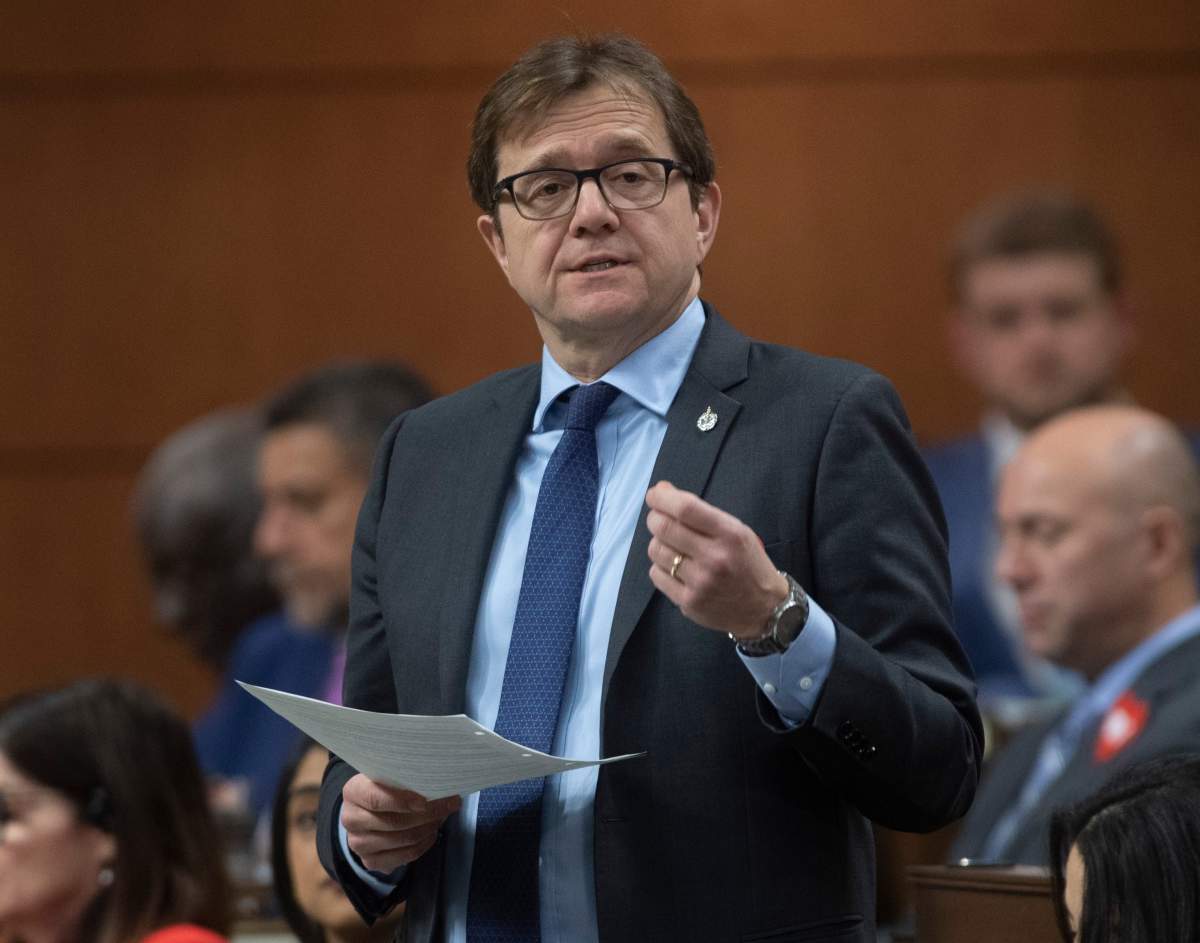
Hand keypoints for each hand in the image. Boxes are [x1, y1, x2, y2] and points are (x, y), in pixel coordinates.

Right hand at [341, 773, 461, 872]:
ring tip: (442, 816)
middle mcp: (351, 819)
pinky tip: (432, 833)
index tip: (425, 800)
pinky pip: (404, 856)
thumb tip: (438, 781)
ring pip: (402, 839)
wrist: (365, 812)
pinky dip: (424, 844)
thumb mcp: (387, 776)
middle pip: (393, 822)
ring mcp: (358, 843)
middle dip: (427, 814)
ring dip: (428, 828)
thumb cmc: (383, 788)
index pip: (376, 799)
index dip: (402, 801)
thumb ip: (403, 778)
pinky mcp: (370, 861)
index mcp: (353, 792)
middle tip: (449, 804)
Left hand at [645, 480, 787, 638]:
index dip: (662, 498)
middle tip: (657, 519)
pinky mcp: (689, 602)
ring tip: (671, 546)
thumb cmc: (748, 563)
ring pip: (656, 551)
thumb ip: (702, 513)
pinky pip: (657, 575)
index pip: (686, 509)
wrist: (765, 608)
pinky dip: (660, 566)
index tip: (654, 495)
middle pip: (665, 528)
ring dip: (658, 543)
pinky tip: (674, 567)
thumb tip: (662, 492)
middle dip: (654, 518)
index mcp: (730, 534)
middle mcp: (715, 558)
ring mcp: (700, 582)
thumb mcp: (737, 531)